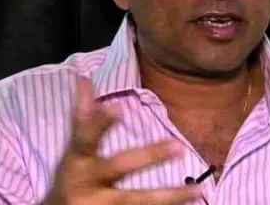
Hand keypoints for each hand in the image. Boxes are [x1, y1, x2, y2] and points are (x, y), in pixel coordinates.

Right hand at [41, 76, 201, 204]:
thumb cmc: (70, 180)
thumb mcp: (73, 152)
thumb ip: (84, 117)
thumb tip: (84, 77)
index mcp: (76, 162)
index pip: (85, 137)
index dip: (99, 123)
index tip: (117, 109)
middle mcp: (87, 184)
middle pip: (120, 168)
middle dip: (150, 157)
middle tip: (180, 146)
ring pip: (138, 201)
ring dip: (170, 196)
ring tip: (198, 189)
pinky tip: (192, 204)